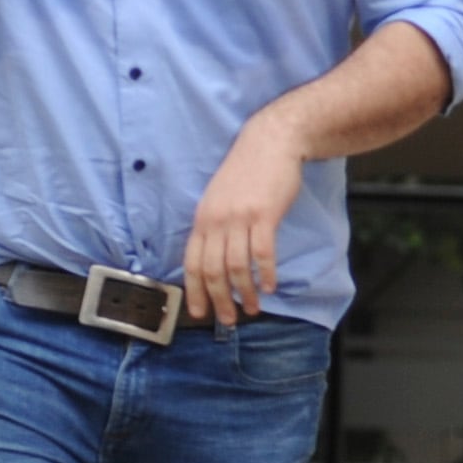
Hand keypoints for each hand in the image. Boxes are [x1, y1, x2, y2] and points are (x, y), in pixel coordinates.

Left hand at [181, 118, 303, 327]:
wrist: (271, 142)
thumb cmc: (248, 171)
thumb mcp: (220, 197)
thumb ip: (215, 224)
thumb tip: (216, 257)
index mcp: (203, 218)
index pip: (192, 263)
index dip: (195, 291)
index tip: (199, 312)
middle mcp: (216, 220)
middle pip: (212, 270)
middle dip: (220, 300)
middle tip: (229, 320)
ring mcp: (240, 217)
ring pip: (237, 266)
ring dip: (244, 292)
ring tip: (253, 309)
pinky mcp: (264, 214)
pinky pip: (262, 252)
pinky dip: (266, 273)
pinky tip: (271, 286)